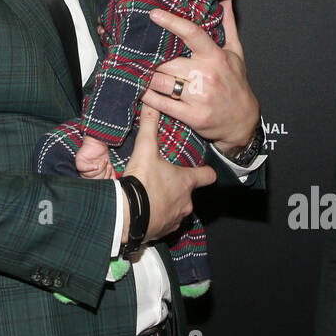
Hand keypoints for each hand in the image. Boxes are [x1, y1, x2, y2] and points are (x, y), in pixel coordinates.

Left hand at [76, 136, 114, 178]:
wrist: (99, 141)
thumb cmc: (102, 154)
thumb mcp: (108, 166)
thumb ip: (110, 174)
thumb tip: (114, 182)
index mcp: (92, 177)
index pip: (98, 183)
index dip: (106, 179)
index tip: (110, 172)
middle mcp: (85, 174)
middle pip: (94, 180)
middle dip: (104, 174)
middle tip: (108, 166)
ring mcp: (81, 168)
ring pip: (90, 175)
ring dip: (100, 169)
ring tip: (104, 161)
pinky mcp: (78, 161)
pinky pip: (83, 168)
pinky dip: (90, 168)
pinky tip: (96, 165)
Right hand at [122, 103, 215, 242]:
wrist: (127, 215)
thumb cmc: (142, 183)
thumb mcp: (145, 150)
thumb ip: (150, 126)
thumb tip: (151, 104)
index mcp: (186, 182)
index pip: (207, 176)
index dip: (205, 172)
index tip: (203, 170)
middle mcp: (186, 202)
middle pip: (189, 193)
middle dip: (178, 188)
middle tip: (163, 180)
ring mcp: (176, 219)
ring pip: (177, 209)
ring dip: (167, 203)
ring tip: (151, 195)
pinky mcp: (163, 231)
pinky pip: (164, 223)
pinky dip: (157, 217)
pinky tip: (145, 210)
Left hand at [142, 0, 258, 151]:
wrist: (243, 121)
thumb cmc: (236, 83)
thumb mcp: (235, 52)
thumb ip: (228, 24)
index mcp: (215, 57)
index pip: (192, 33)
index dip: (171, 22)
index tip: (153, 14)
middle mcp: (207, 75)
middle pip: (167, 60)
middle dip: (149, 56)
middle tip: (133, 48)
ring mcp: (199, 97)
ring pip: (161, 81)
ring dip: (144, 75)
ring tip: (132, 68)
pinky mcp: (192, 116)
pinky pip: (161, 103)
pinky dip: (147, 96)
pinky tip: (139, 89)